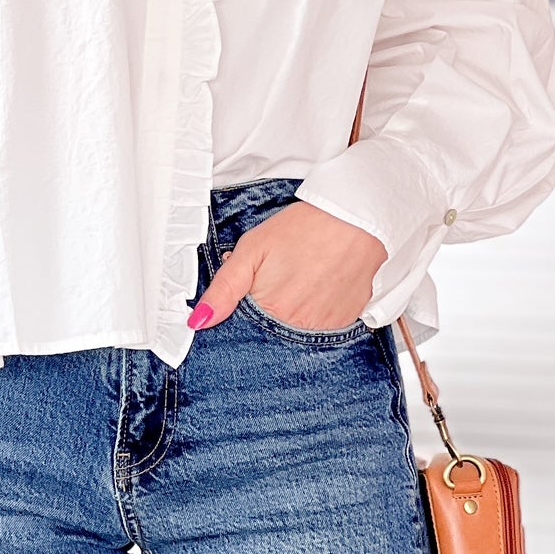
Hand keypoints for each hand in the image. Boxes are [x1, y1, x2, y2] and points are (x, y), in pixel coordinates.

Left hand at [187, 201, 386, 331]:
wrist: (355, 219)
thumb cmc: (303, 228)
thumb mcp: (252, 249)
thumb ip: (224, 288)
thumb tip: (199, 322)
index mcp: (271, 311)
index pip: (246, 332)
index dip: (243, 313)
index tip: (250, 295)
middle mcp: (298, 327)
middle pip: (272, 334)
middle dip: (268, 313)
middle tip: (279, 280)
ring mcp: (325, 328)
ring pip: (297, 332)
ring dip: (292, 314)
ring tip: (300, 280)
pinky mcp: (347, 323)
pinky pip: (323, 328)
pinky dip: (316, 312)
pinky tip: (318, 287)